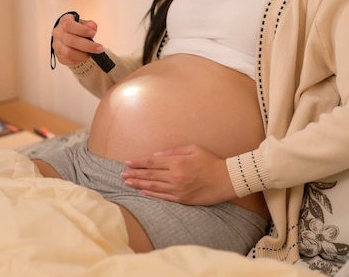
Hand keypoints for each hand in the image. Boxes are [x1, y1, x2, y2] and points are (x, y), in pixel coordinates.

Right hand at [52, 15, 104, 65]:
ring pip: (68, 53)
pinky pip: (68, 61)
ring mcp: (57, 45)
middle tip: (99, 48)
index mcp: (64, 22)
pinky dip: (79, 60)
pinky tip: (84, 56)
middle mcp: (58, 33)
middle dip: (87, 45)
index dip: (82, 30)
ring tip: (91, 54)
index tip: (93, 33)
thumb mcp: (83, 24)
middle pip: (70, 40)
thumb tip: (92, 27)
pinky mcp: (59, 56)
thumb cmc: (77, 29)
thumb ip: (89, 25)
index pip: (69, 25)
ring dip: (83, 55)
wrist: (68, 37)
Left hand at [121, 145, 236, 205]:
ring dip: (139, 184)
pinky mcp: (182, 199)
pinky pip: (163, 197)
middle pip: (150, 174)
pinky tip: (142, 191)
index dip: (138, 162)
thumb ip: (174, 151)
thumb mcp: (194, 149)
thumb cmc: (211, 161)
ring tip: (127, 183)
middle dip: (134, 174)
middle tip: (122, 174)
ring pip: (153, 186)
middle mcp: (175, 176)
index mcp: (177, 162)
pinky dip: (151, 194)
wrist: (226, 179)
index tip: (127, 162)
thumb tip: (157, 154)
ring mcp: (178, 189)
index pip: (152, 162)